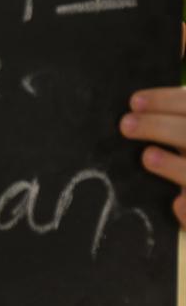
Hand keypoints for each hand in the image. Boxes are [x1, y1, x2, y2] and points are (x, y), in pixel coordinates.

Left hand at [120, 86, 185, 228]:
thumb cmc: (183, 151)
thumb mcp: (180, 132)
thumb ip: (166, 121)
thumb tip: (133, 109)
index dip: (164, 100)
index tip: (134, 102)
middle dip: (157, 127)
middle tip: (126, 125)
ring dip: (174, 165)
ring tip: (148, 158)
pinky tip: (177, 204)